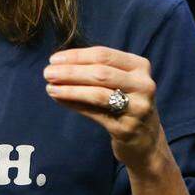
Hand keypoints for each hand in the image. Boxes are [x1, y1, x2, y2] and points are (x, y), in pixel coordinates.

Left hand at [43, 46, 163, 169]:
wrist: (146, 140)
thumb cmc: (126, 103)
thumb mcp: (119, 82)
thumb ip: (95, 71)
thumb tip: (58, 65)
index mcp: (140, 66)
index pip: (104, 54)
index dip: (76, 56)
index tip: (54, 59)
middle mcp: (143, 85)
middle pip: (100, 73)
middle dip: (70, 72)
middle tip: (47, 73)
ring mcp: (137, 108)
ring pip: (97, 94)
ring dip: (69, 89)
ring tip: (50, 87)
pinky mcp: (126, 128)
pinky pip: (95, 113)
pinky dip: (74, 104)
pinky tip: (59, 99)